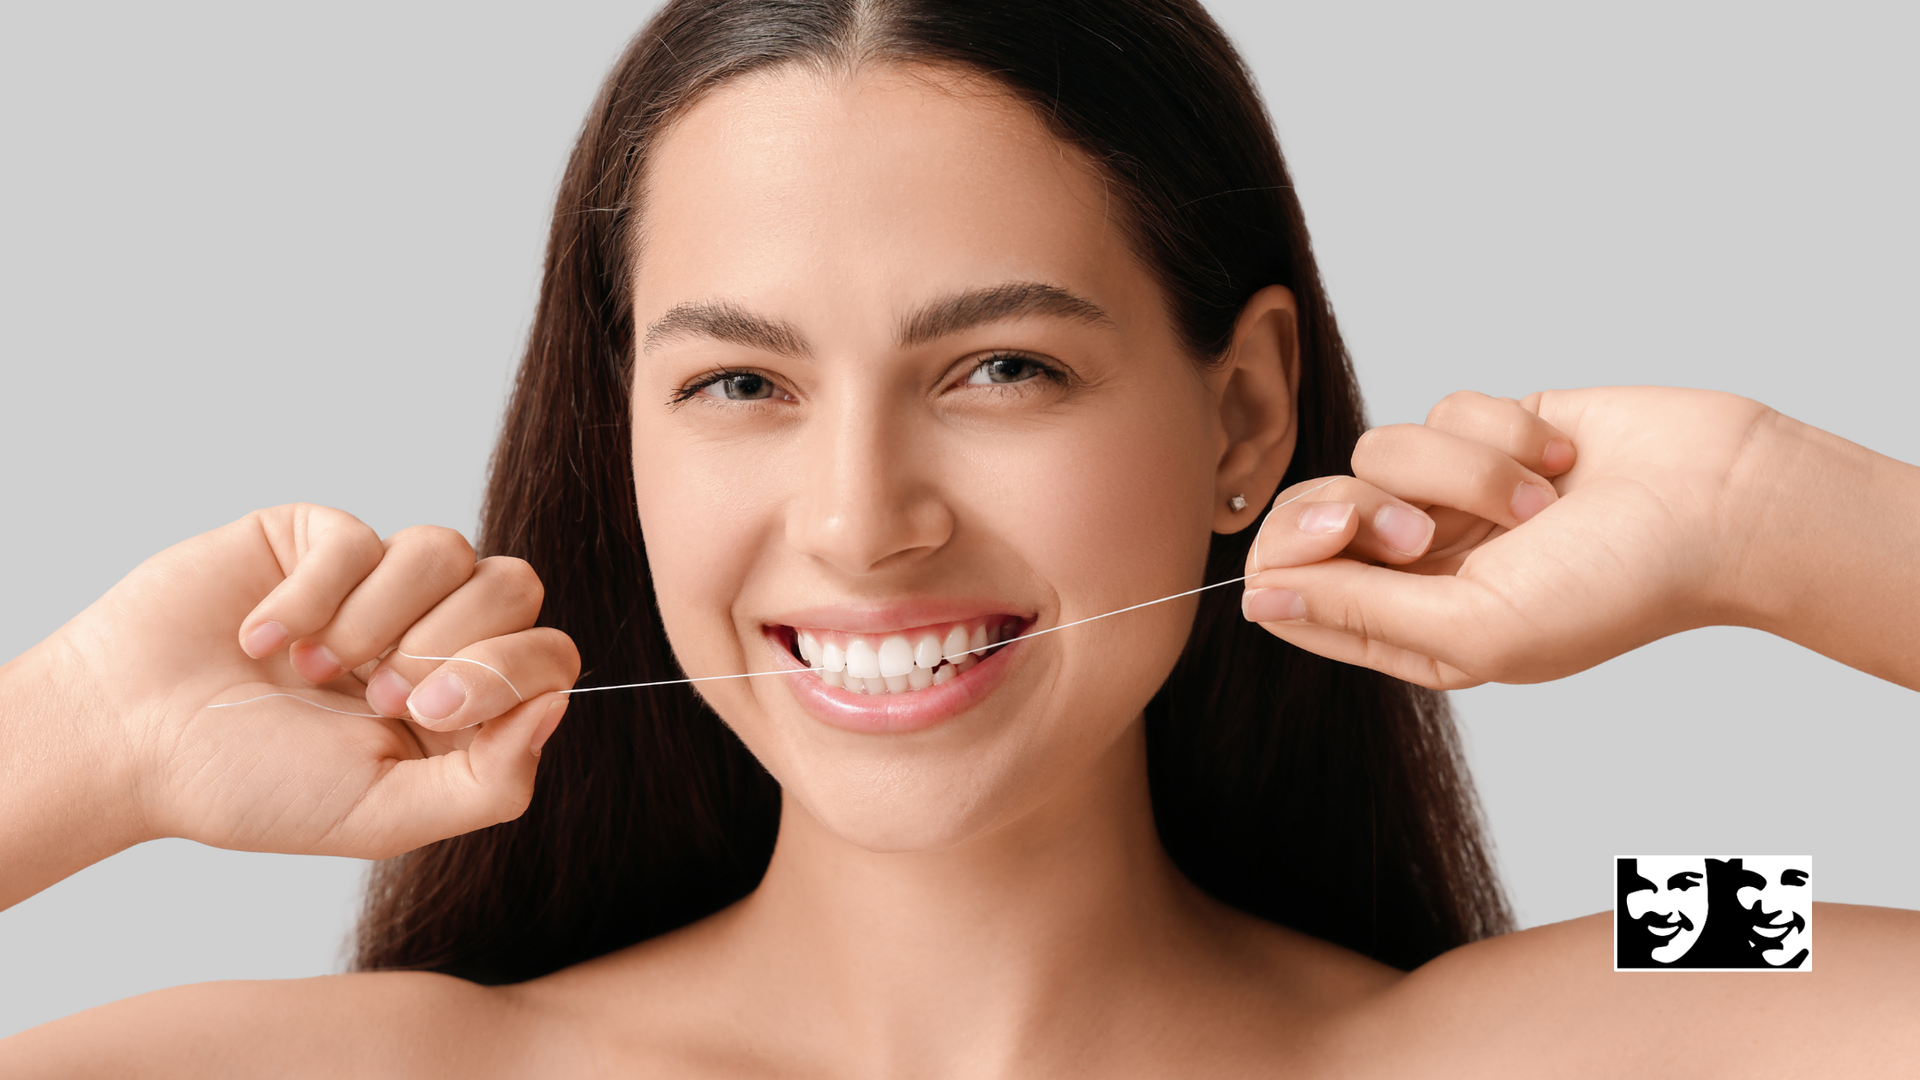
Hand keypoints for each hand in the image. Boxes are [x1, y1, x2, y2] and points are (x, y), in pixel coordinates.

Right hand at [44, 504, 578, 859]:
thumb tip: (557, 705)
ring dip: (375, 617)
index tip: (422, 709)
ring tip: (310, 671)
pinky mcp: (320, 540)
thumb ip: (491, 780)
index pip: (549, 656)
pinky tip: (257, 636)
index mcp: (463, 705)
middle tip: (372, 693)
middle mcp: (433, 634)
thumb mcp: (383, 815)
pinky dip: (311, 594)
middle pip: (517, 586)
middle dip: (446, 642)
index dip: (506, 670)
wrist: (127, 740)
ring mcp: (380, 582)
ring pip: (447, 547)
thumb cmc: (250, 786)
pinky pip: (360, 536)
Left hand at [1241, 388, 1774, 688]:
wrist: (1721, 503)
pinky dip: (1502, 432)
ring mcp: (1450, 497)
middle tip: (1423, 527)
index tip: (1346, 535)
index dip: (1294, 555)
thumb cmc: (1613, 586)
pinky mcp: (1485, 435)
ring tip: (1537, 503)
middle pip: (1314, 511)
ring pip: (1380, 450)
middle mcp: (1420, 566)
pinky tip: (1559, 460)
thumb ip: (1356, 610)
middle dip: (1362, 507)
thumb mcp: (1474, 627)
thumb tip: (1254, 596)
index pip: (1291, 589)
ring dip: (1463, 471)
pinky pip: (1439, 409)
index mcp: (1408, 632)